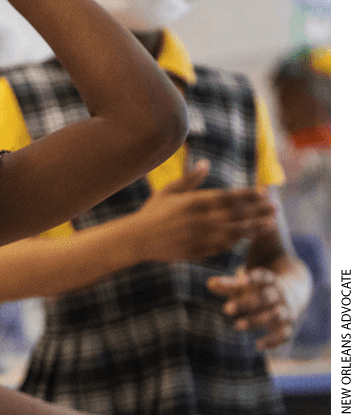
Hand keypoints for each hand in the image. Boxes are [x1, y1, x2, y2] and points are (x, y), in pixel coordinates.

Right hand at [133, 161, 276, 262]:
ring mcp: (202, 237)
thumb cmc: (152, 213)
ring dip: (255, 227)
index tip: (265, 192)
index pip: (231, 197)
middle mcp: (203, 220)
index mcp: (196, 202)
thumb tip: (205, 163)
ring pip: (236, 232)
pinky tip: (247, 236)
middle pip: (238, 214)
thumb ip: (190, 179)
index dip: (250, 195)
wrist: (138, 239)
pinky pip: (224, 246)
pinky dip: (238, 241)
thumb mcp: (168, 191)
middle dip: (260, 210)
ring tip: (270, 224)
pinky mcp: (200, 251)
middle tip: (276, 207)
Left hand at [207, 266, 296, 348]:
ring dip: (256, 321)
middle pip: (265, 298)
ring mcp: (286, 311)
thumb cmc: (259, 290)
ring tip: (237, 326)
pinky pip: (284, 334)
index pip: (264, 277)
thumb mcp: (245, 286)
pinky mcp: (288, 326)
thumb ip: (229, 285)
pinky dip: (273, 340)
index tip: (240, 280)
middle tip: (226, 309)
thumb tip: (209, 283)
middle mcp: (280, 296)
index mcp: (270, 281)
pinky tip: (258, 346)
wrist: (290, 297)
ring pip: (275, 315)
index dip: (254, 278)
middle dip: (247, 304)